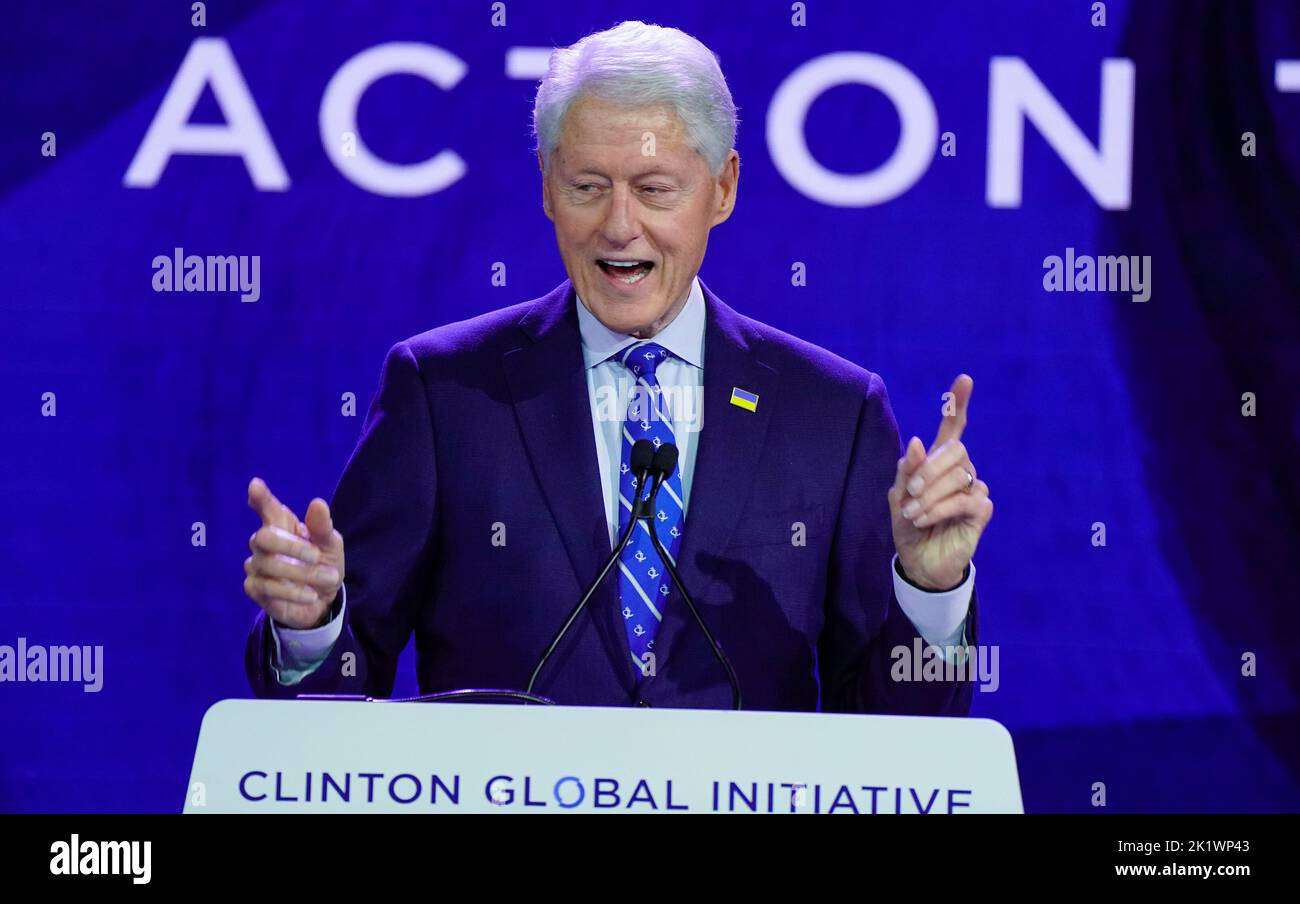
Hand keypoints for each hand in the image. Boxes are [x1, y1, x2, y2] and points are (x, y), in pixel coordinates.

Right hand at [243, 477, 345, 628]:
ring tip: (327, 578)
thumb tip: (318, 503)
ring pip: (269, 565)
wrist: (323, 600)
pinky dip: (293, 592)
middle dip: (292, 547)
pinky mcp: (254, 588)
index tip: (255, 485)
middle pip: (264, 537)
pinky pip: (267, 588)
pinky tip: (310, 595)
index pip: (267, 508)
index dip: (260, 497)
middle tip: (317, 556)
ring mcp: (256, 565)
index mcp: (283, 525)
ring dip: (302, 574)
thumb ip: (323, 528)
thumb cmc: (323, 565)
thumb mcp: (331, 546)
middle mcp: (264, 542)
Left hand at [888, 374, 992, 590]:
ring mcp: (973, 489)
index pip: (953, 428)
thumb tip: (917, 441)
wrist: (919, 561)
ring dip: (929, 495)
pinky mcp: (981, 510)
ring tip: (913, 514)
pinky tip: (926, 519)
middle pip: (955, 450)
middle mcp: (960, 470)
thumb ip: (906, 470)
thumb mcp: (898, 497)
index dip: (958, 405)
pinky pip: (964, 500)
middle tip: (910, 492)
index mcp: (939, 462)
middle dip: (928, 470)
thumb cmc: (909, 526)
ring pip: (958, 476)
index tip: (964, 380)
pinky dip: (940, 509)